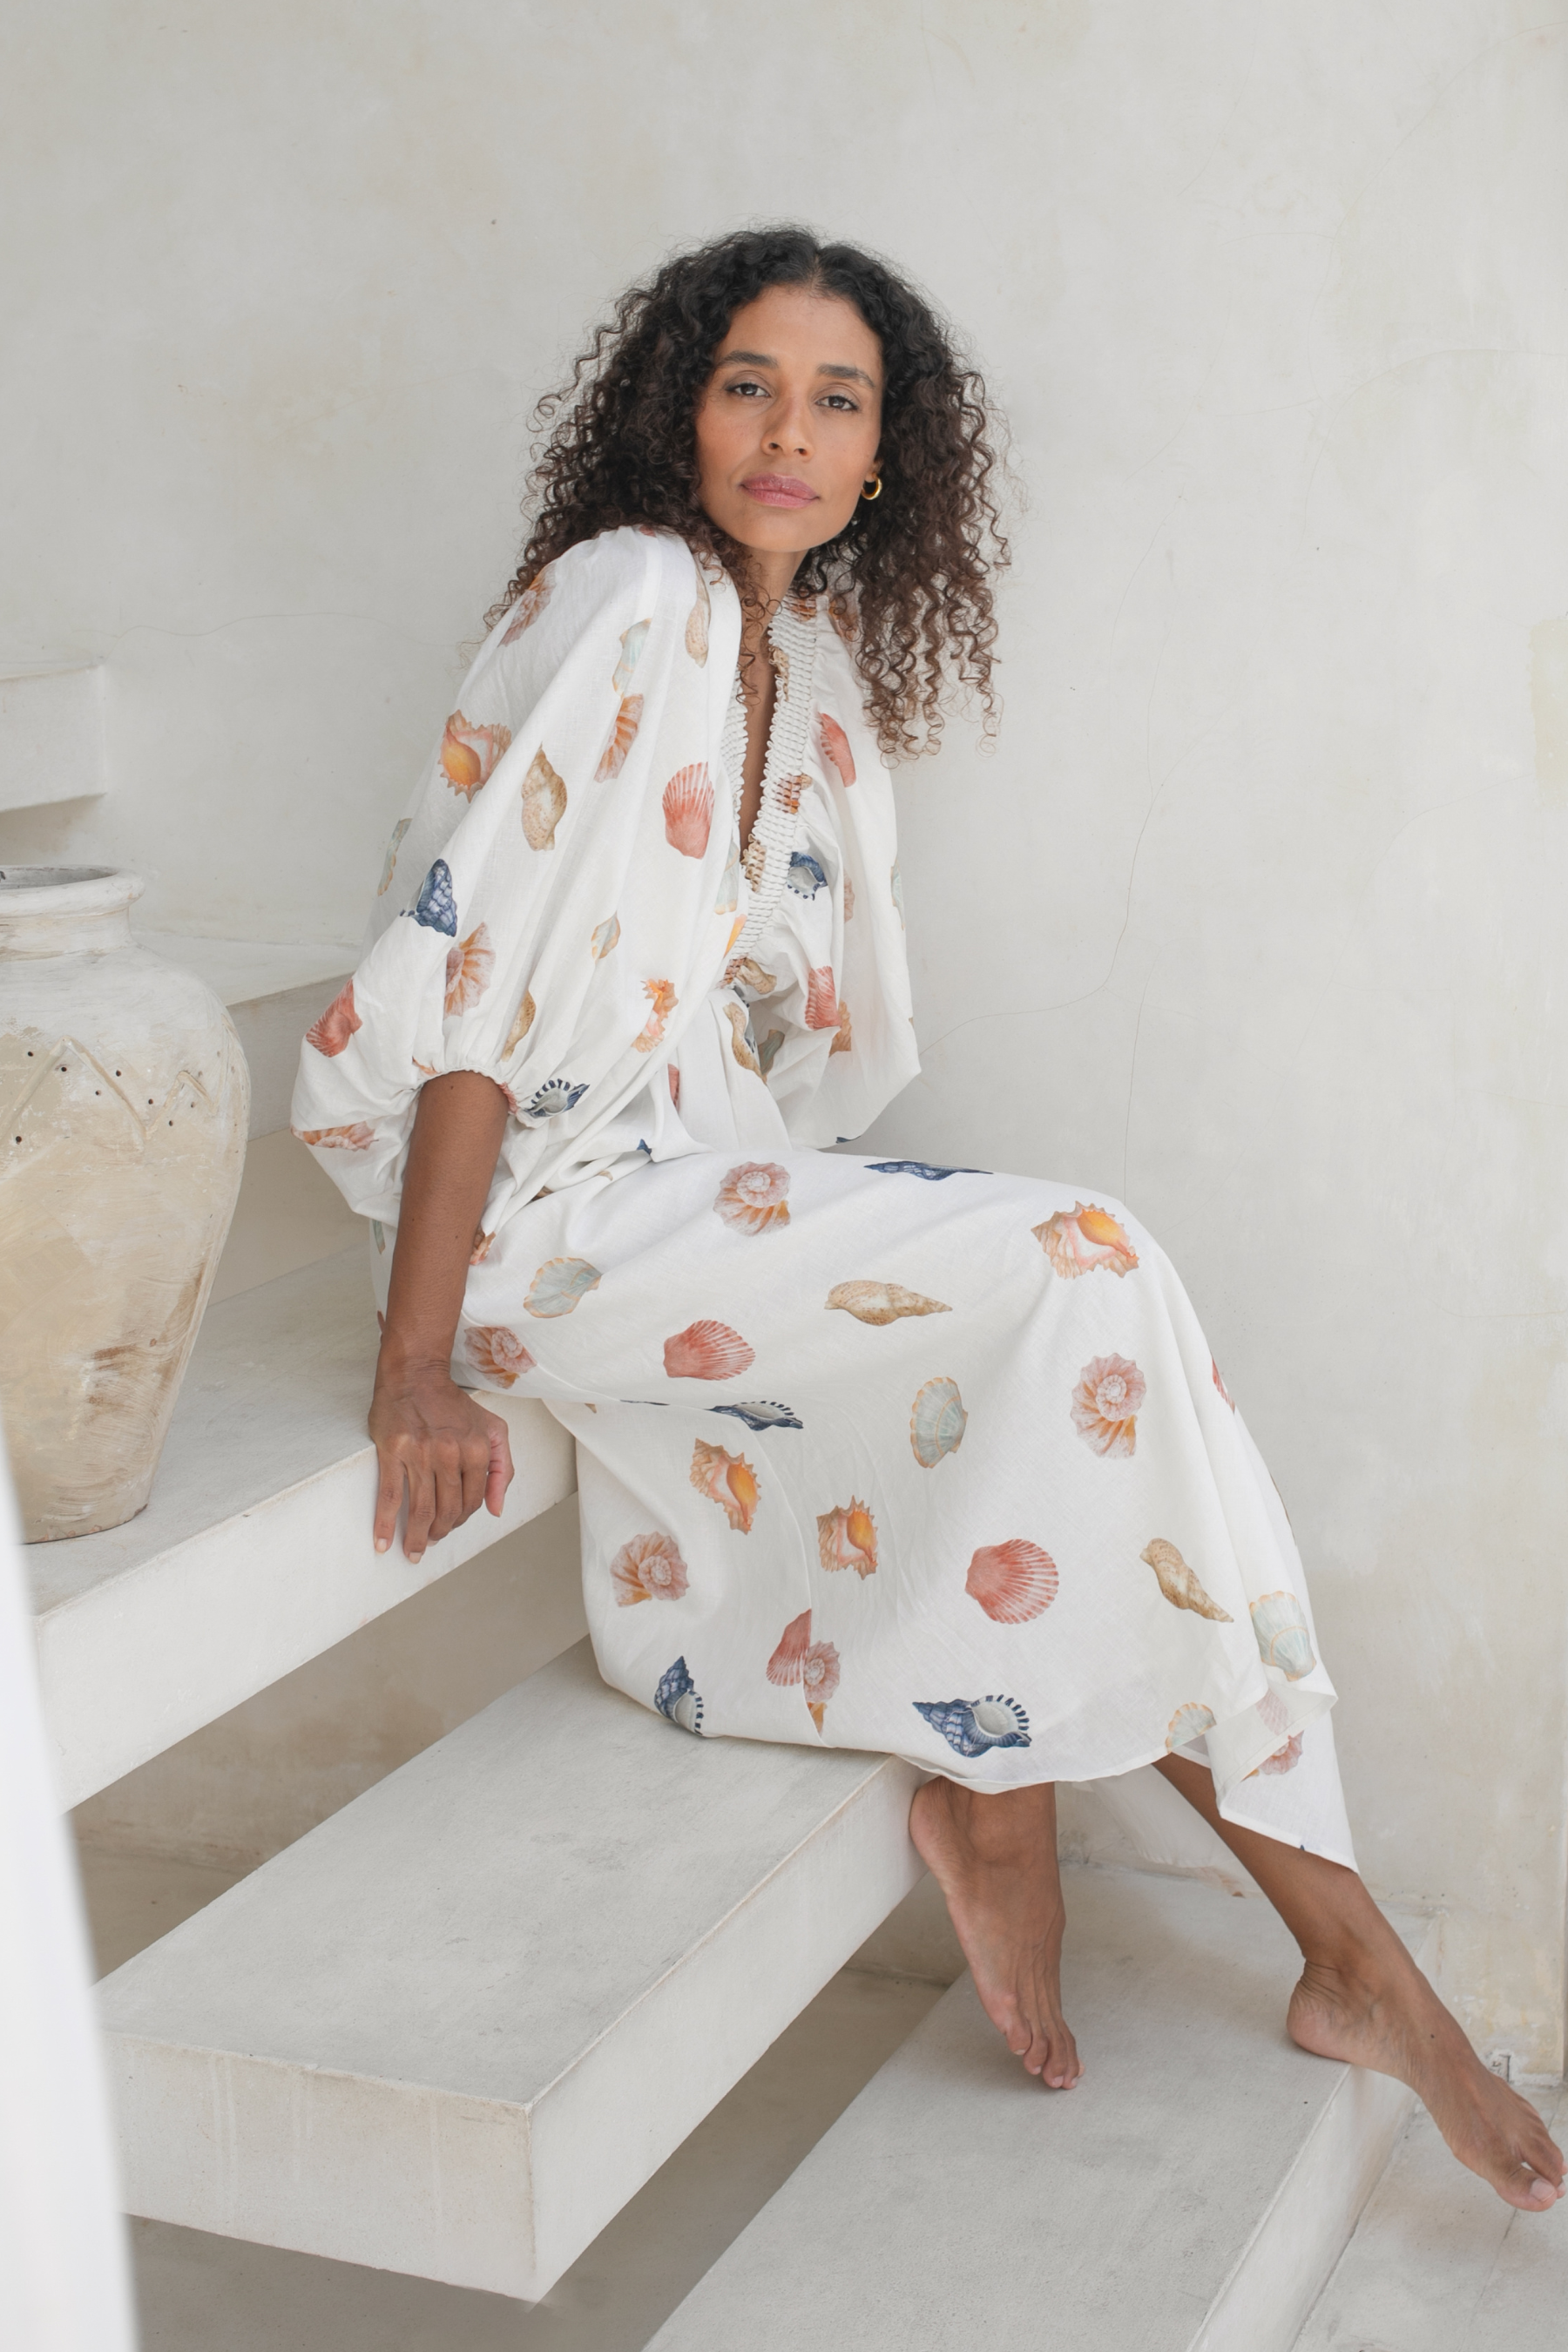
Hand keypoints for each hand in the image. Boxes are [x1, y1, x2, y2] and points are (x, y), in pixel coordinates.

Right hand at [368, 1359, 514, 1562]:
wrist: (416, 1375)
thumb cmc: (453, 1404)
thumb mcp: (494, 1429)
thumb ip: (503, 1468)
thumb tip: (496, 1509)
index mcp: (477, 1449)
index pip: (473, 1501)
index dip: (463, 1519)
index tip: (453, 1524)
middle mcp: (451, 1453)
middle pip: (448, 1510)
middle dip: (441, 1532)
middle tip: (431, 1540)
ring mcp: (420, 1454)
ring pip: (421, 1509)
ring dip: (417, 1537)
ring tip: (413, 1550)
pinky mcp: (393, 1452)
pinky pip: (389, 1496)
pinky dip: (385, 1523)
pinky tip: (383, 1542)